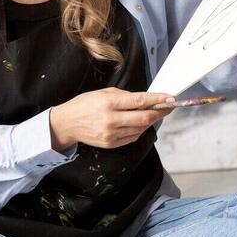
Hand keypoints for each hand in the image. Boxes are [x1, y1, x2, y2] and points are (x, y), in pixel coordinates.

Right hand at [49, 88, 175, 149]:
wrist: (67, 124)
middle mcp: (111, 120)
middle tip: (168, 107)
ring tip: (153, 113)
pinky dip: (140, 130)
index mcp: (109, 103)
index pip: (139, 101)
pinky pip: (133, 137)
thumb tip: (143, 99)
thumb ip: (124, 96)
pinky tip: (140, 123)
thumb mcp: (103, 93)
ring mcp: (111, 134)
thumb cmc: (84, 105)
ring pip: (141, 129)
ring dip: (150, 121)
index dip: (157, 99)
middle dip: (160, 112)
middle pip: (144, 118)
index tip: (169, 97)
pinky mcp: (111, 143)